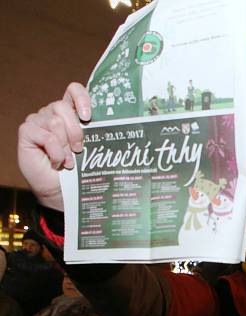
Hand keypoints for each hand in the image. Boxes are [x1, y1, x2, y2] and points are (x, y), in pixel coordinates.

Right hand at [17, 82, 91, 209]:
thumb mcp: (90, 148)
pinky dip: (55, 152)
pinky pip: (45, 135)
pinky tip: (57, 162)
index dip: (81, 98)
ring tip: (68, 161)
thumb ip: (94, 132)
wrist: (61, 190)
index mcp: (69, 113)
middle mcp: (52, 113)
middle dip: (75, 131)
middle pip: (62, 107)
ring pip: (55, 122)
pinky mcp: (27, 131)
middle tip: (79, 149)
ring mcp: (38, 121)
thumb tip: (114, 124)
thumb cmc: (77, 169)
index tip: (88, 117)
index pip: (73, 90)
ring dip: (65, 146)